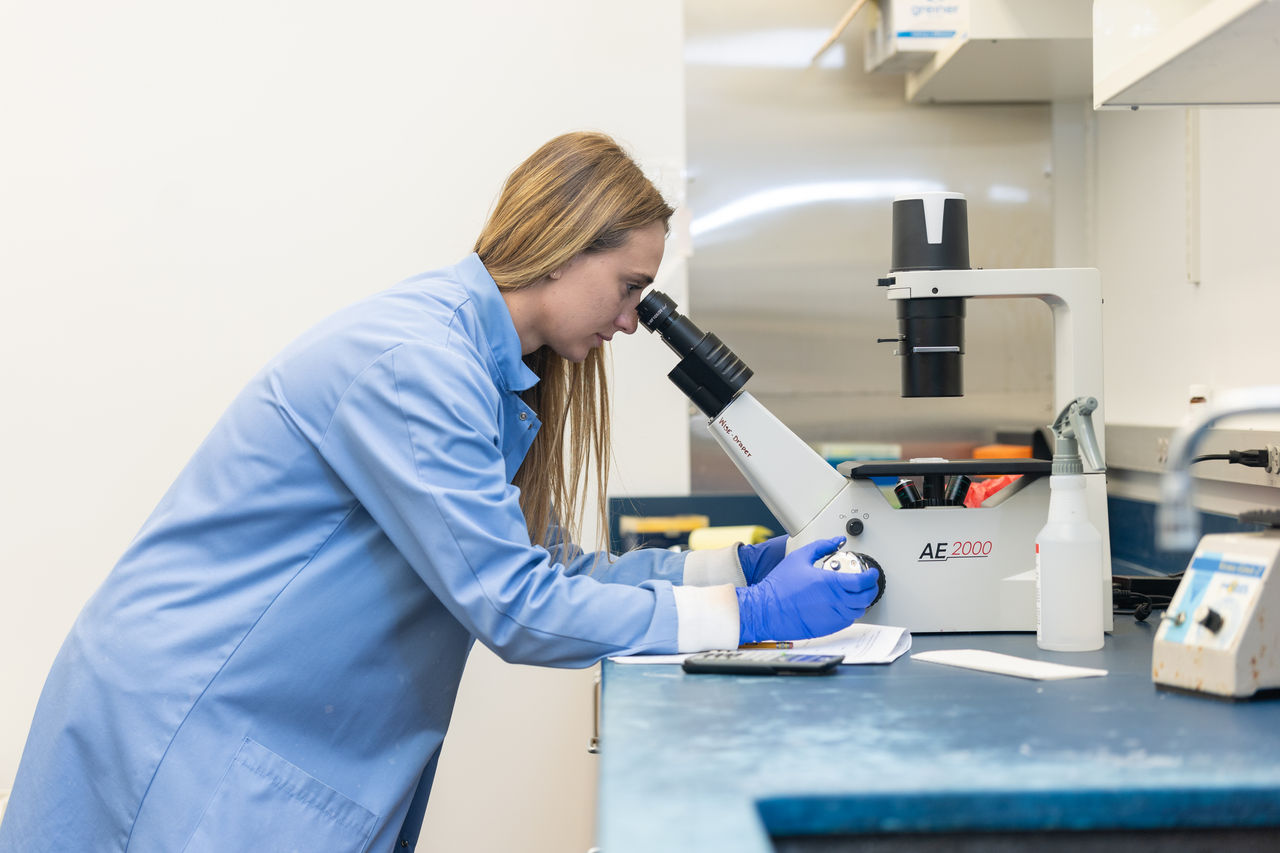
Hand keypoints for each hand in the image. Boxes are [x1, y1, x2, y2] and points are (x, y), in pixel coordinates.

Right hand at [734, 537, 881, 642]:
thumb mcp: (800, 557)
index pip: (862, 582)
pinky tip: (842, 605)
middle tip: (868, 583)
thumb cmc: (779, 586)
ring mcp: (832, 617)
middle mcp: (835, 601)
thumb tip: (836, 541)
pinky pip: (848, 621)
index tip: (871, 573)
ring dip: (861, 601)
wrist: (766, 609)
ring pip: (859, 610)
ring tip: (855, 593)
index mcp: (830, 583)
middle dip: (870, 588)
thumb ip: (822, 546)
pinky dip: (850, 612)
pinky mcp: (828, 628)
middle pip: (865, 597)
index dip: (871, 576)